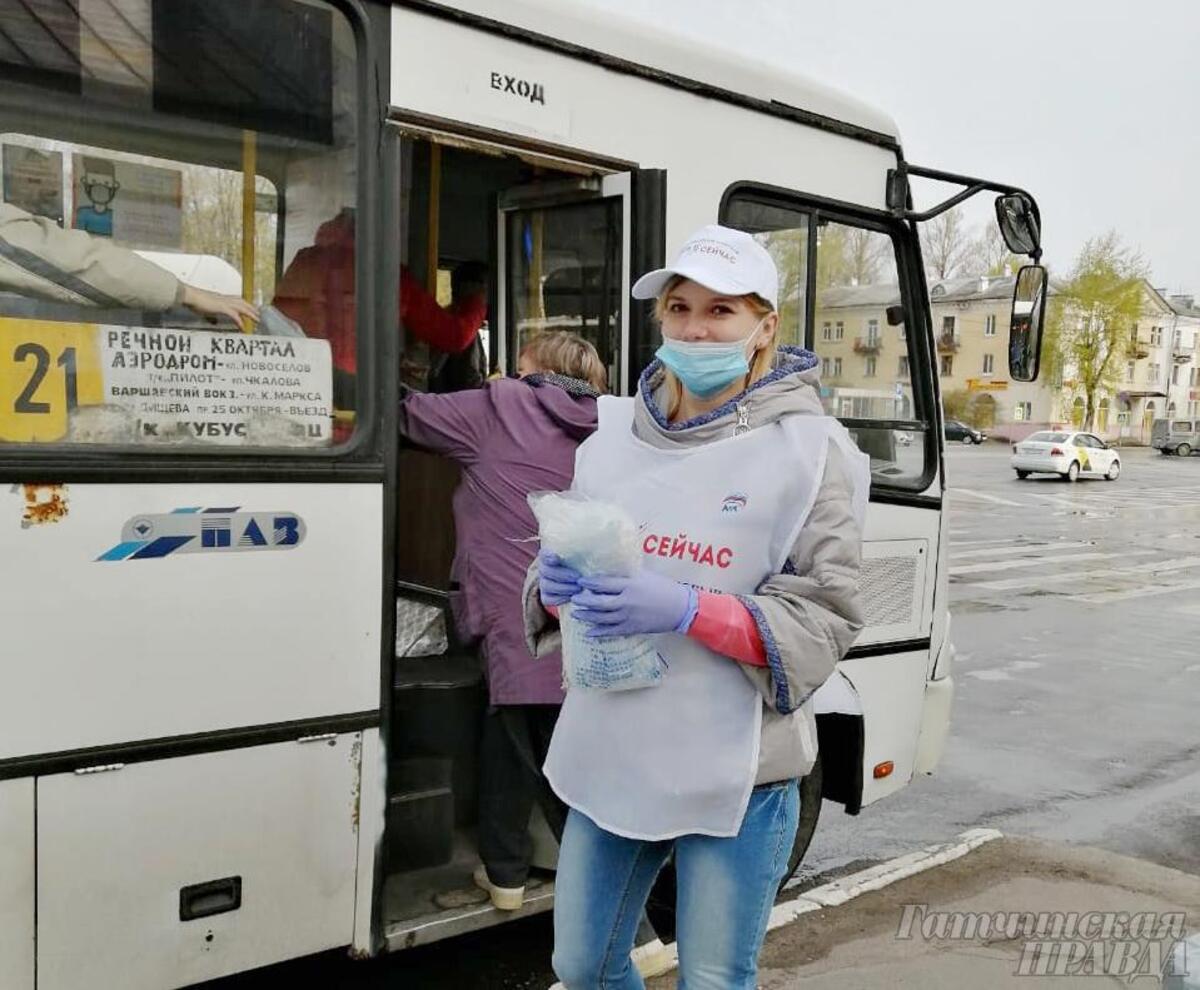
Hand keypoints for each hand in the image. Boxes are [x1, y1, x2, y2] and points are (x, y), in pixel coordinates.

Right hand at [181, 284, 259, 331]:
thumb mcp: (204, 309)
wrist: (189, 295)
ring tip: (257, 320)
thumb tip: (213, 322)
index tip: (250, 308)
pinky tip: (243, 327)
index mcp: (221, 297)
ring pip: (242, 307)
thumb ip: (211, 316)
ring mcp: (224, 302)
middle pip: (242, 302)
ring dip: (250, 314)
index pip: (236, 299)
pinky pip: (234, 315)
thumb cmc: (193, 301)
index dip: (244, 304)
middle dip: (251, 308)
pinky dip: (240, 321)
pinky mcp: (222, 307)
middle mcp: (224, 298)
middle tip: (258, 315)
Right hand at [538, 550, 581, 606]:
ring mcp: (544, 582)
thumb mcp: (584, 553)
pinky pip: (547, 599)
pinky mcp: (546, 596)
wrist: (577, 580)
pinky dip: (558, 599)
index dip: (548, 556)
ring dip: (562, 588)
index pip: (544, 554)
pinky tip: (570, 598)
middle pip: (545, 571)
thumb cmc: (584, 562)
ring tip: (578, 589)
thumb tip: (600, 536)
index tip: (556, 558)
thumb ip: (585, 548)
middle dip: (561, 575)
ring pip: (546, 586)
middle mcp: (545, 568)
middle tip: (577, 577)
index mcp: (551, 554)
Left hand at [570, 571, 696, 637]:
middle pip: (599, 602)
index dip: (589, 583)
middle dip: (584, 601)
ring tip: (577, 614)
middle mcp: (626, 601)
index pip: (603, 583)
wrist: (680, 608)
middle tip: (574, 598)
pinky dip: (599, 632)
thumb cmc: (663, 588)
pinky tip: (588, 633)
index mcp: (630, 585)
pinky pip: (611, 631)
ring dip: (587, 616)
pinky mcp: (632, 628)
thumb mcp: (645, 575)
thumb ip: (627, 574)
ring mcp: (629, 616)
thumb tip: (609, 570)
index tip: (580, 582)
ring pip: (602, 618)